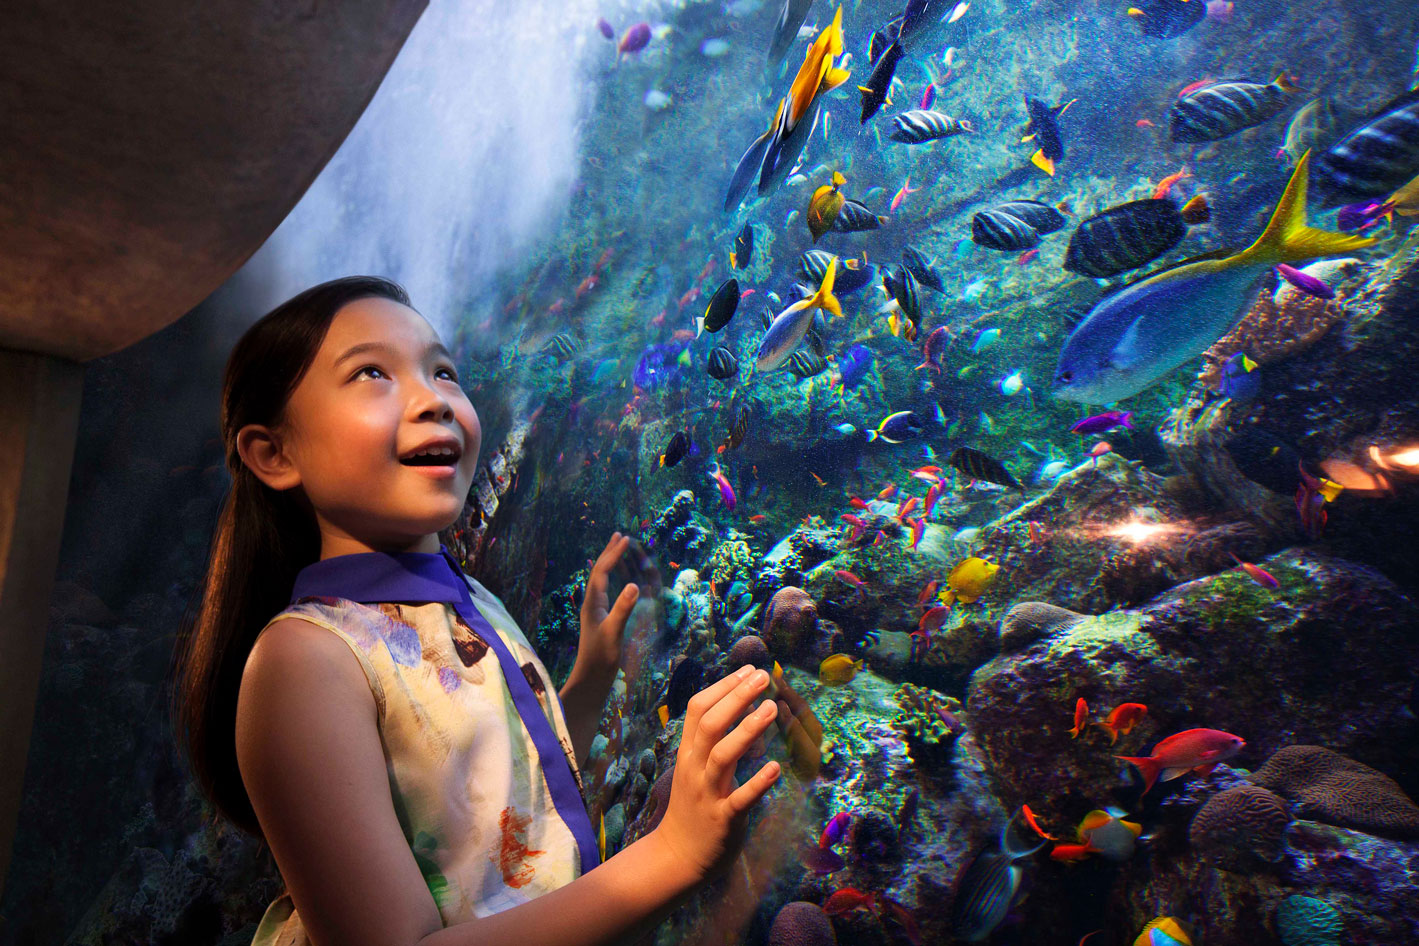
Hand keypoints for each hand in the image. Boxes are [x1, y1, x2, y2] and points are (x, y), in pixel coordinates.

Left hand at [576, 532, 647, 672]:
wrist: (591, 678)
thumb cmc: (602, 658)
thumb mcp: (614, 632)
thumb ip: (623, 608)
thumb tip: (634, 584)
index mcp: (593, 602)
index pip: (602, 571)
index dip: (613, 554)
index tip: (626, 539)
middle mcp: (591, 603)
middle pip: (599, 571)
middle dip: (609, 552)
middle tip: (619, 535)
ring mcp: (594, 610)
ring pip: (601, 580)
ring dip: (610, 562)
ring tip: (618, 549)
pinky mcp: (599, 618)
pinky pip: (606, 590)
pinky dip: (612, 578)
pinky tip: (615, 580)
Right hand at [651, 665, 781, 883]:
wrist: (677, 856)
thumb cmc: (693, 806)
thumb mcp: (693, 767)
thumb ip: (710, 740)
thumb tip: (738, 704)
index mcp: (688, 752)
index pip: (699, 709)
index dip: (723, 686)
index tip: (749, 669)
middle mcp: (694, 768)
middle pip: (710, 724)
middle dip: (736, 696)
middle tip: (763, 677)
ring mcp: (707, 794)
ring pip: (722, 755)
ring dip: (747, 729)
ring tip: (771, 708)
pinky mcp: (723, 819)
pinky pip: (740, 798)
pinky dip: (757, 782)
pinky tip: (775, 768)